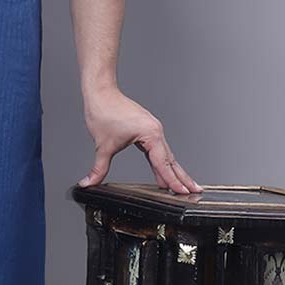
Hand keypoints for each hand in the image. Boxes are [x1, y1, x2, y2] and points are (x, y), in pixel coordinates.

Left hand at [78, 88, 201, 194]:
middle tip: (195, 191)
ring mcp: (152, 130)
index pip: (163, 164)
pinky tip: (163, 172)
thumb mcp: (103, 146)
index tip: (182, 192)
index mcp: (150, 135)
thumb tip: (89, 183)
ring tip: (184, 186)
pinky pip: (158, 150)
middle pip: (171, 160)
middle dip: (183, 178)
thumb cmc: (104, 111)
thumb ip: (99, 168)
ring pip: (166, 155)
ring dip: (174, 171)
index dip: (172, 181)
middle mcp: (155, 131)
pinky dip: (162, 162)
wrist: (100, 92)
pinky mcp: (146, 129)